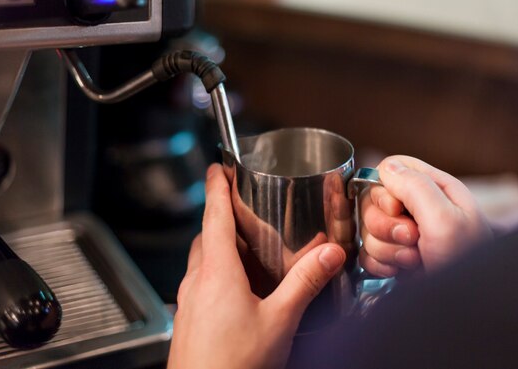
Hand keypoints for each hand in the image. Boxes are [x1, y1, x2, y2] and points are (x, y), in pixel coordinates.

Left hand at [167, 164, 346, 368]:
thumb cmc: (232, 367)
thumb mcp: (279, 322)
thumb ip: (305, 284)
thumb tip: (330, 254)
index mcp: (216, 273)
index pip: (213, 216)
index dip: (215, 188)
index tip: (217, 168)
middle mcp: (196, 283)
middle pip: (205, 236)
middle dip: (218, 215)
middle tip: (237, 206)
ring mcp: (188, 303)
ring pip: (200, 260)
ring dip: (216, 245)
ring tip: (241, 246)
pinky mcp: (187, 321)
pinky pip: (198, 283)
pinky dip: (214, 272)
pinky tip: (234, 291)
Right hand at [359, 156, 491, 275]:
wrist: (466, 306)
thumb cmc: (466, 263)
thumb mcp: (445, 219)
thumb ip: (415, 186)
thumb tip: (386, 167)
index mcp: (434, 189)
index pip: (391, 169)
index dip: (384, 190)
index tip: (396, 209)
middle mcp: (417, 209)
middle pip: (373, 201)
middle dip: (386, 225)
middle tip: (413, 239)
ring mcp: (404, 236)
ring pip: (369, 230)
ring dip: (387, 249)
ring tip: (414, 260)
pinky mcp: (394, 258)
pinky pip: (368, 254)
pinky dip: (381, 265)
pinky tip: (401, 271)